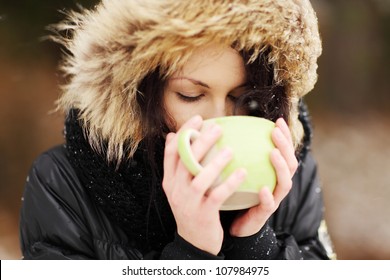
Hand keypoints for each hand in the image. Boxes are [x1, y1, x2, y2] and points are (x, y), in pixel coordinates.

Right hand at [162, 115, 246, 254]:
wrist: (194, 241)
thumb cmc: (191, 208)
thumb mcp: (179, 187)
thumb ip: (177, 164)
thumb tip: (171, 135)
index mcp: (170, 180)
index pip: (172, 152)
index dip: (184, 133)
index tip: (198, 119)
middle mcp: (176, 189)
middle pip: (186, 160)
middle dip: (201, 141)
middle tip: (217, 127)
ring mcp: (189, 202)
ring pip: (200, 177)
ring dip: (216, 161)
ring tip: (230, 149)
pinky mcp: (204, 213)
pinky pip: (217, 195)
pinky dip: (230, 183)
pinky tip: (242, 172)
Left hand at [229, 118, 297, 236]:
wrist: (236, 224)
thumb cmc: (238, 193)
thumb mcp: (239, 171)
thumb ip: (238, 155)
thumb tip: (223, 129)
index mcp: (273, 174)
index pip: (285, 152)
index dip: (285, 137)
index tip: (277, 121)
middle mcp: (277, 185)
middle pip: (290, 164)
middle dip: (286, 146)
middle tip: (275, 132)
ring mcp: (273, 199)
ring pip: (285, 183)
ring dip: (280, 166)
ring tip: (273, 153)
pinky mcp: (264, 213)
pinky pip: (269, 205)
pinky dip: (268, 196)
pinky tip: (262, 189)